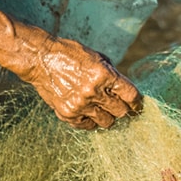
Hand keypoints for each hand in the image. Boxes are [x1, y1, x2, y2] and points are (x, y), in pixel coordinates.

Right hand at [22, 32, 143, 129]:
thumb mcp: (99, 58)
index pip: (130, 95)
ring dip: (108, 117)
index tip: (138, 106)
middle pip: (120, 111)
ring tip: (105, 111)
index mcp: (105, 75)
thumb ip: (113, 75)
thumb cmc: (73, 55)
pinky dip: (91, 121)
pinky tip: (90, 114)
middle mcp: (94, 92)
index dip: (137, 102)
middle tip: (122, 109)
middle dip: (123, 110)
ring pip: (106, 122)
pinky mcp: (67, 113)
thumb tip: (125, 91)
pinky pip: (86, 126)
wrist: (42, 60)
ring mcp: (80, 105)